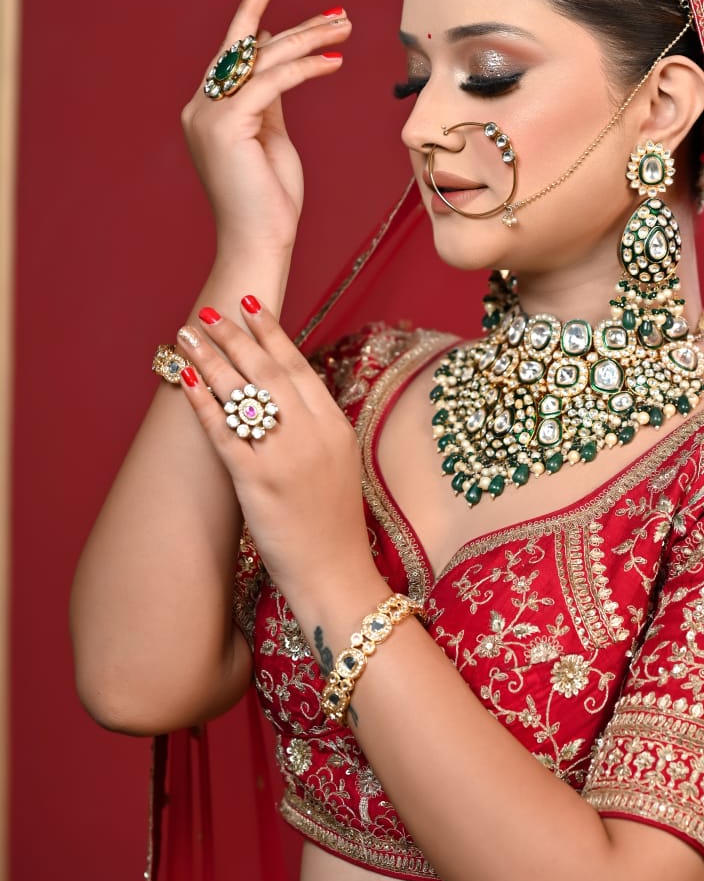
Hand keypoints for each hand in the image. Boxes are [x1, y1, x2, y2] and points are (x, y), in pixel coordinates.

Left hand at [174, 299, 385, 624]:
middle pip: (267, 370)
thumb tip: (286, 396)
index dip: (271, 334)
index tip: (250, 307)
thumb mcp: (340, 464)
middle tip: (208, 312)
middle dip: (233, 336)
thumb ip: (317, 427)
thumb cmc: (333, 525)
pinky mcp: (258, 482)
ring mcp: (286, 456)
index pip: (298, 366)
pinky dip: (203, 402)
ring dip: (211, 358)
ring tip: (186, 335)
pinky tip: (186, 381)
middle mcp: (313, 433)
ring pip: (243, 393)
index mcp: (336, 426)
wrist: (337, 574)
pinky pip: (224, 431)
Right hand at [182, 0, 351, 259]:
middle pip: (247, 49)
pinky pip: (271, 81)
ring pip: (262, 59)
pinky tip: (334, 62)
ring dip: (308, 39)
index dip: (255, 20)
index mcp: (208, 111)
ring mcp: (208, 115)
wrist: (258, 243)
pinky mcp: (226, 125)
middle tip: (337, 12)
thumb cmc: (270, 201)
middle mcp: (200, 108)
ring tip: (345, 29)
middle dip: (293, 25)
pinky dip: (305, 68)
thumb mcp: (272, 137)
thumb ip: (269, 99)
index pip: (233, 55)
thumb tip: (276, 61)